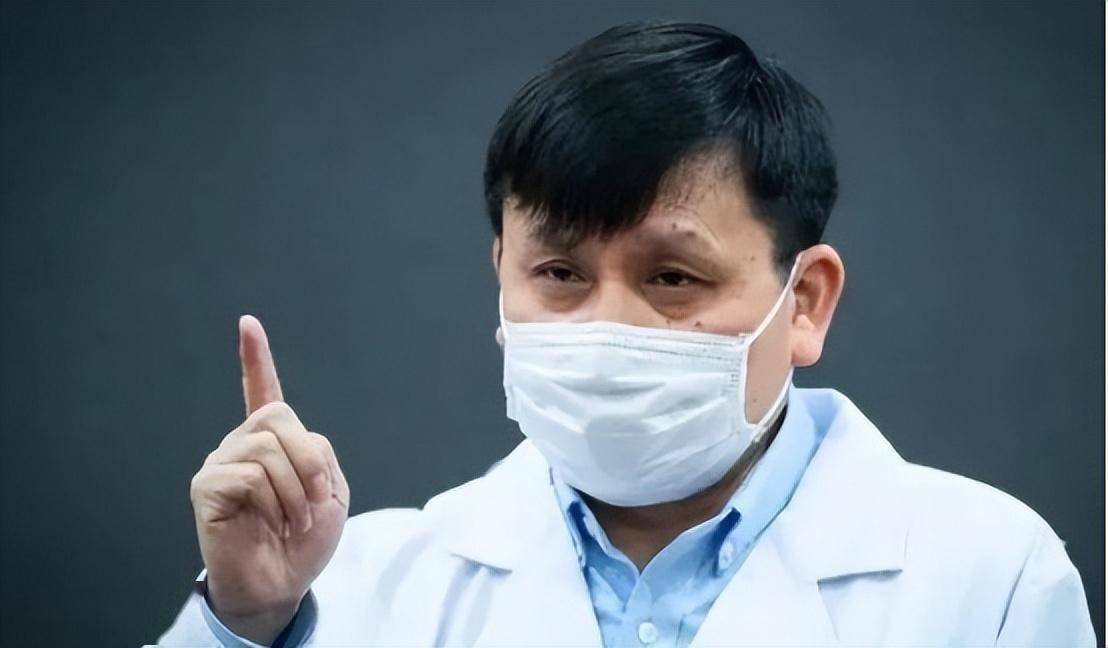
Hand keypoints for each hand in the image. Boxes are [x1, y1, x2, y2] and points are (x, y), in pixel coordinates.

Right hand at [189, 315, 349, 642]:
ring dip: (296, 489)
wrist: (283, 584)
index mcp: (274, 441)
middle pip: (279, 417)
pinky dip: (273, 501)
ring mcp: (221, 463)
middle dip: (310, 460)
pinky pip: (249, 475)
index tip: (248, 323)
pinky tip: (269, 522)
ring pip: (268, 448)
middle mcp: (242, 444)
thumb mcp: (331, 491)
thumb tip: (290, 436)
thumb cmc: (305, 540)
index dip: (256, 358)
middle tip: (316, 500)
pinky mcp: (206, 487)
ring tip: (294, 518)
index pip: (262, 390)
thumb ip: (317, 452)